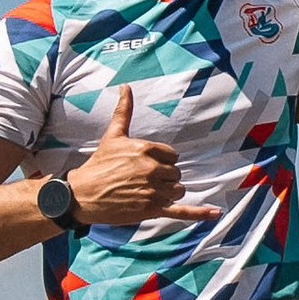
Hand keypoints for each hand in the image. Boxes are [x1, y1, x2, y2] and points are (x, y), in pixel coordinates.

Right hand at [66, 88, 213, 227]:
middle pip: (176, 174)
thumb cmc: (98, 164)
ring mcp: (153, 191)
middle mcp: (151, 169)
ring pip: (177, 190)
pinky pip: (181, 211)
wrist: (83, 194)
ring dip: (167, 193)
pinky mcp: (151, 209)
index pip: (172, 156)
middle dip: (164, 178)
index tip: (145, 167)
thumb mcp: (113, 135)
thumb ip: (124, 111)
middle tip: (142, 181)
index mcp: (146, 149)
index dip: (162, 162)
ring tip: (146, 193)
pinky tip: (216, 212)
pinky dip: (200, 212)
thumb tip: (126, 87)